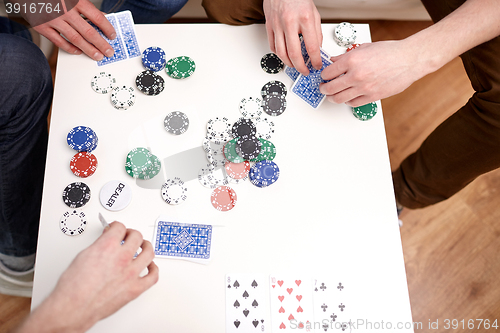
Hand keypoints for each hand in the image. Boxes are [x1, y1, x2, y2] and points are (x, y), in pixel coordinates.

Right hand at [17, 222, 158, 332]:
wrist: (73, 308)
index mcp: (108, 246)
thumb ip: (98, 246)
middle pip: (136, 236)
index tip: (116, 228)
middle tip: (128, 235)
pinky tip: (150, 266)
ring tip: (143, 246)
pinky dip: (153, 269)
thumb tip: (105, 243)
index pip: (120, 227)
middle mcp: (122, 258)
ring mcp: (131, 273)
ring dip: (146, 246)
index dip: (117, 226)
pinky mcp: (135, 288)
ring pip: (148, 253)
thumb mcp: (82, 255)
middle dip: (131, 233)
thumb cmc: (73, 287)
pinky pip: (152, 276)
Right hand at [31, 0, 115, 59]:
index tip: (113, 36)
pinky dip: (70, 48)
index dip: (107, 28)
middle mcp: (65, 11)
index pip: (97, 17)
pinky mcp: (42, 27)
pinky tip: (78, 51)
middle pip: (88, 31)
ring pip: (76, 39)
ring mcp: (53, 20)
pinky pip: (59, 42)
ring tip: (98, 56)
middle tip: (109, 52)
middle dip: (101, 44)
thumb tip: (103, 17)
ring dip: (89, 49)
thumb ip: (86, 7)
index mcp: (75, 1)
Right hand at [263, 0, 321, 74]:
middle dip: (301, 67)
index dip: (315, 60)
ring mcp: (277, 25)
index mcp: (305, 19)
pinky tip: (285, 56)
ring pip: (281, 53)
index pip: (311, 46)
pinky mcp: (269, 26)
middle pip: (294, 53)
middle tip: (305, 71)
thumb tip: (317, 49)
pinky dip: (279, 55)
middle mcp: (290, 22)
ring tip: (295, 66)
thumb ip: (316, 32)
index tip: (316, 65)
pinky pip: (273, 46)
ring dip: (289, 63)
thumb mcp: (314, 13)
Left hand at [319, 40, 428, 106]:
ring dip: (332, 98)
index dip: (324, 75)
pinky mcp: (372, 96)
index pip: (328, 72)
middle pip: (330, 88)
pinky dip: (347, 101)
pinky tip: (347, 97)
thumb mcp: (364, 48)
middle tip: (323, 88)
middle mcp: (356, 75)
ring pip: (339, 98)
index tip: (324, 76)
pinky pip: (353, 103)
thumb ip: (346, 55)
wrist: (409, 59)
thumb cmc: (390, 51)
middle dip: (323, 89)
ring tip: (332, 95)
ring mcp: (364, 87)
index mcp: (352, 60)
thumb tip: (334, 60)